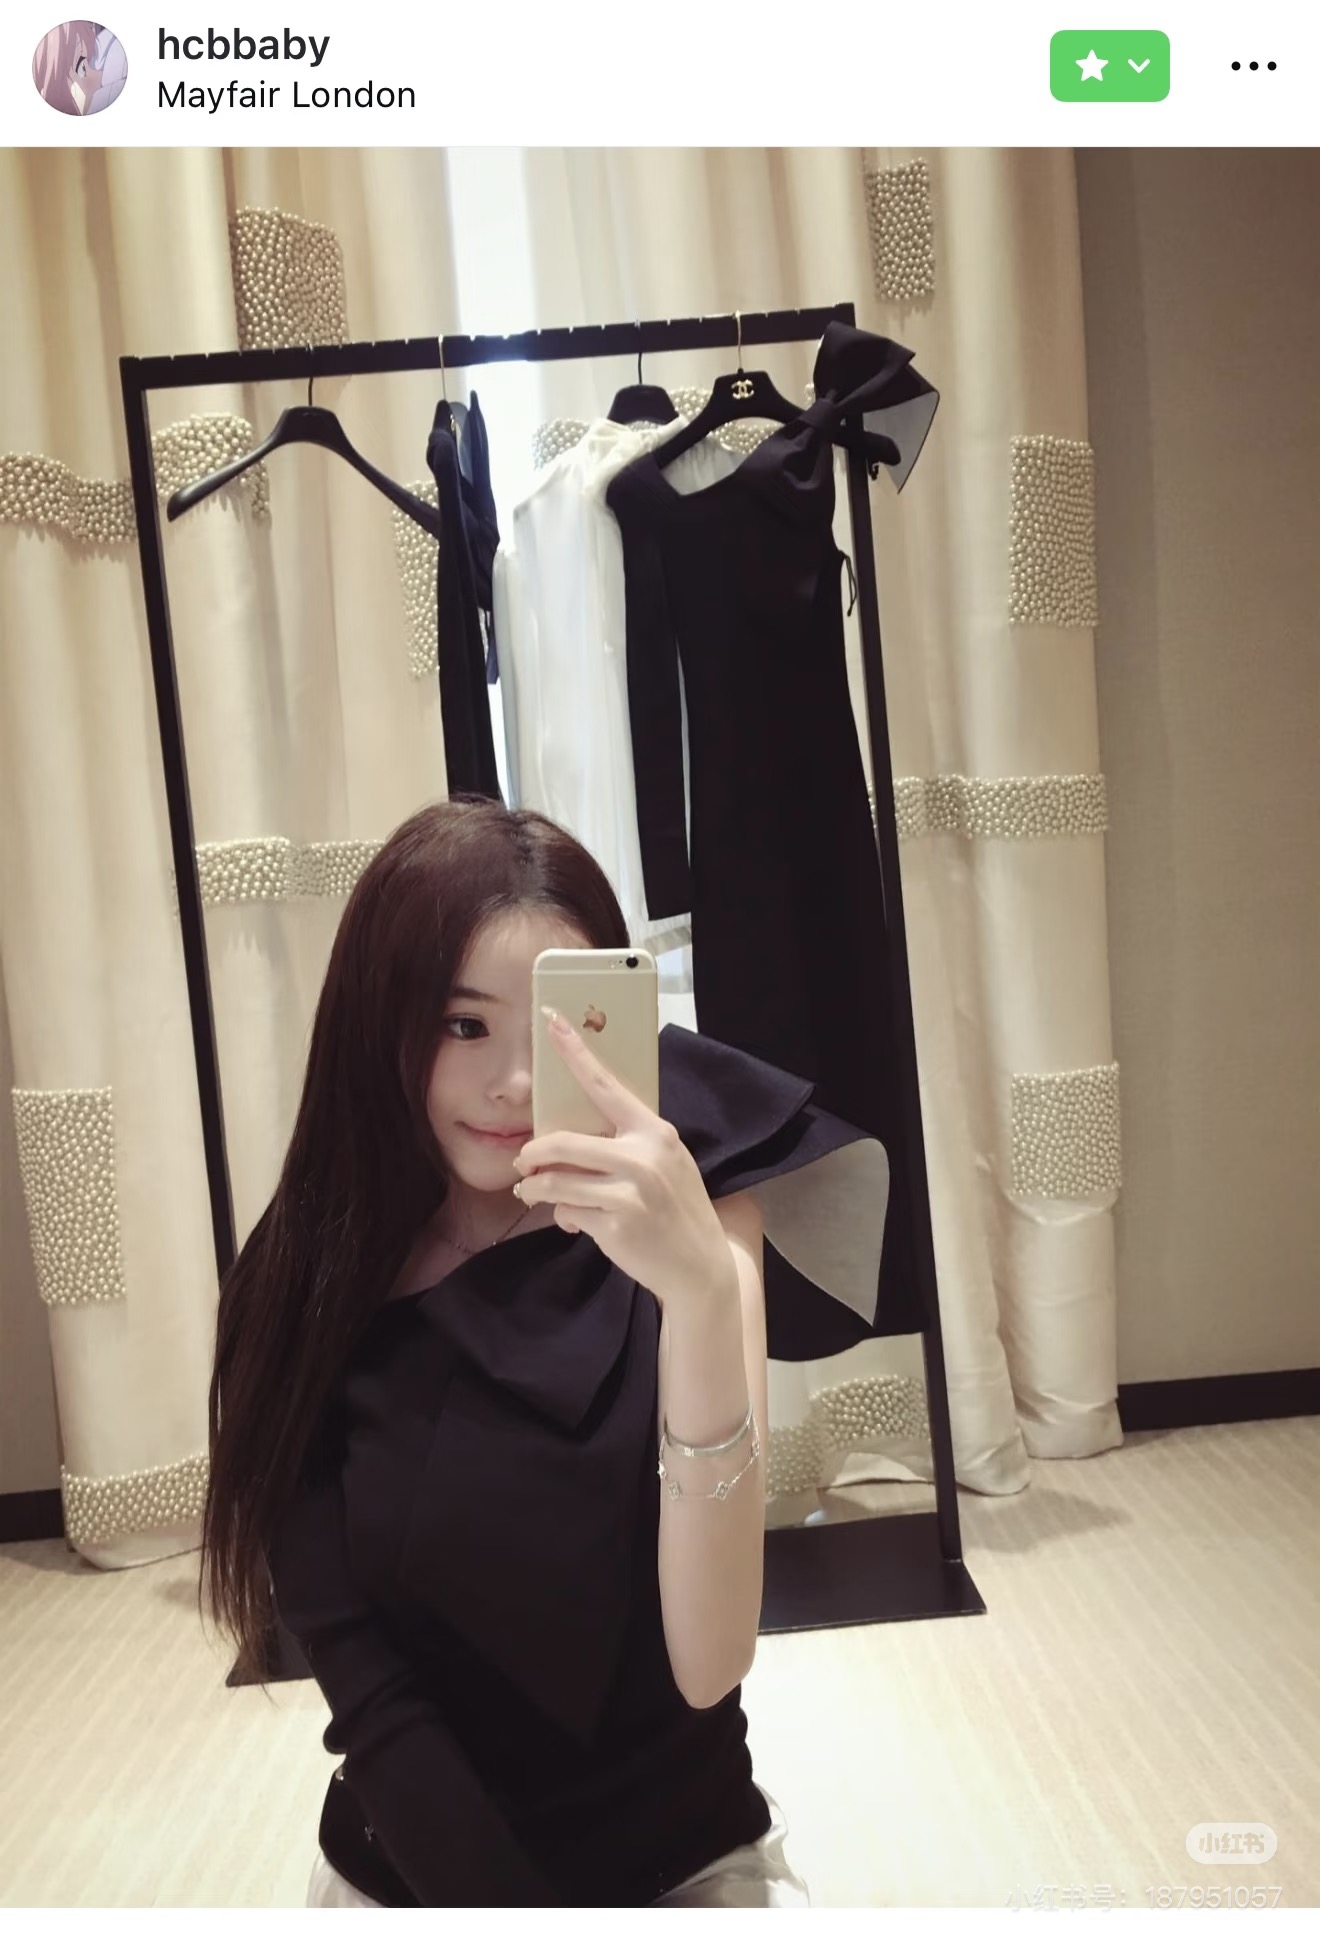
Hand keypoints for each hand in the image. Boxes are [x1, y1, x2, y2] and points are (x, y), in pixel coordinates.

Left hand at [513, 1010, 735, 1316]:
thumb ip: (627, 1143)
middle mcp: (643, 1156)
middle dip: (531, 1153)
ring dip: (535, 1189)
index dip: (575, 1053)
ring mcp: (630, 1192)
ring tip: (533, 1193)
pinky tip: (574, 1222)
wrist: (700, 1266)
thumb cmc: (677, 1208)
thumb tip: (571, 1135)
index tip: (551, 1023)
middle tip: (521, 1162)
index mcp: (656, 1131)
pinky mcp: (615, 1224)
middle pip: (563, 1142)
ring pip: (556, 1181)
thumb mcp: (665, 1163)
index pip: (606, 1085)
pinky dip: (563, 1217)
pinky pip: (568, 1212)